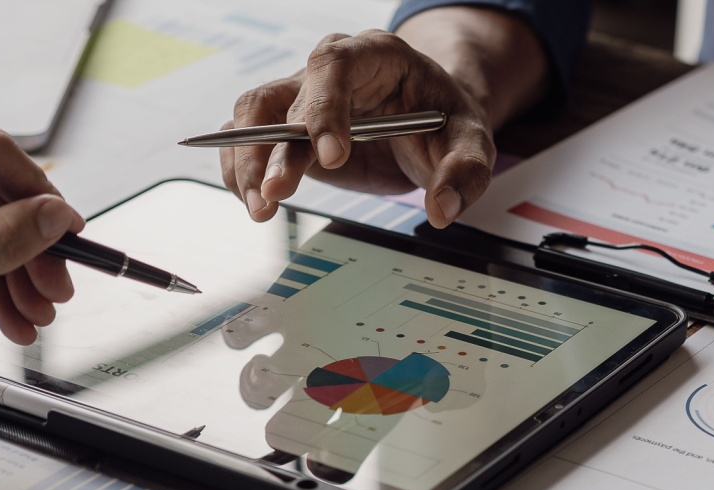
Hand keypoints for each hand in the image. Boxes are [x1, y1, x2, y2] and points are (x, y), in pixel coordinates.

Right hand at [222, 29, 495, 227]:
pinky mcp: (288, 128)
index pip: (336, 64)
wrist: (431, 123)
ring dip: (247, 160)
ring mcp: (303, 97)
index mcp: (376, 55)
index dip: (325, 106)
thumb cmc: (446, 121)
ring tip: (260, 205)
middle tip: (276, 191)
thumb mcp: (472, 141)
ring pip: (254, 114)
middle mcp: (330, 70)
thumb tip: (443, 209)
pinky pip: (248, 138)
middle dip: (275, 148)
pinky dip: (241, 168)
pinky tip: (251, 198)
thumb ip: (464, 172)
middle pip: (286, 95)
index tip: (331, 155)